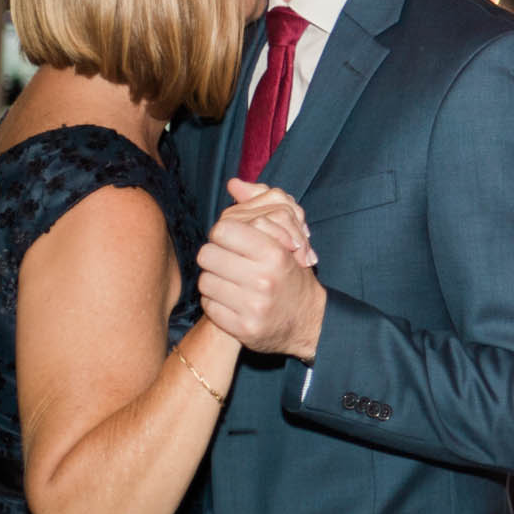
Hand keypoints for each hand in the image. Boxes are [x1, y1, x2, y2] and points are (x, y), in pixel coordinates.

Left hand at [198, 180, 327, 361]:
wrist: (308, 320)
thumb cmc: (292, 273)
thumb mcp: (286, 237)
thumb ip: (261, 205)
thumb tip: (234, 184)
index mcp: (275, 253)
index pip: (224, 231)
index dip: (223, 233)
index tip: (232, 241)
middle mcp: (263, 280)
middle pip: (208, 255)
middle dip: (216, 256)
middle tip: (228, 260)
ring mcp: (252, 307)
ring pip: (205, 281)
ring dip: (214, 279)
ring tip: (229, 280)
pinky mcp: (242, 329)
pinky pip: (209, 307)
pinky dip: (216, 302)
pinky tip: (231, 299)